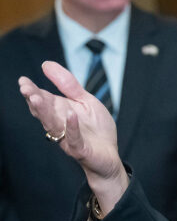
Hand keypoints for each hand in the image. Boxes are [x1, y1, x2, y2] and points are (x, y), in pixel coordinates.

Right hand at [19, 61, 127, 212]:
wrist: (109, 156)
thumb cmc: (96, 128)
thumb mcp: (85, 101)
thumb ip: (68, 85)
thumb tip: (45, 64)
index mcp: (60, 111)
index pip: (43, 100)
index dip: (32, 91)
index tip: (23, 80)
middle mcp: (60, 125)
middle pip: (44, 112)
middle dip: (34, 100)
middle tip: (25, 89)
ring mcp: (68, 138)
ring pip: (53, 125)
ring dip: (45, 112)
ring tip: (36, 98)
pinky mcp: (81, 149)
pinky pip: (74, 138)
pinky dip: (72, 127)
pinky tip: (70, 115)